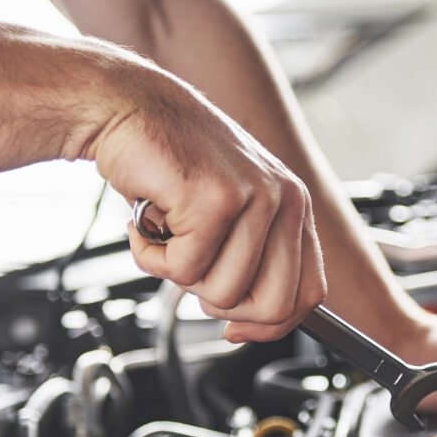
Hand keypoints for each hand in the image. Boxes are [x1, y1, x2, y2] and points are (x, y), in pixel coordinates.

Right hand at [88, 62, 325, 341]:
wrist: (127, 109)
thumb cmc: (170, 163)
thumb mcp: (227, 213)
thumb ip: (249, 260)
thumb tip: (247, 326)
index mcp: (295, 205)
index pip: (309, 294)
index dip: (270, 324)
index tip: (234, 328)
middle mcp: (285, 199)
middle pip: (272, 306)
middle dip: (220, 304)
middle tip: (190, 267)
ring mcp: (255, 197)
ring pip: (223, 293)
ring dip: (177, 273)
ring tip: (166, 231)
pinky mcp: (216, 199)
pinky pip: (184, 270)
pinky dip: (151, 256)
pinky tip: (146, 220)